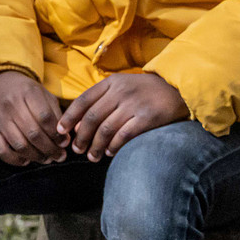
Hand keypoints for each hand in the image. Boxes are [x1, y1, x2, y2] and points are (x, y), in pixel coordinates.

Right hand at [0, 70, 68, 165]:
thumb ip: (56, 114)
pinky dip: (15, 160)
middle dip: (50, 148)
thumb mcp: (44, 95)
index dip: (57, 133)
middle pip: (33, 133)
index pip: (45, 117)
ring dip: (36, 156)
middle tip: (60, 157)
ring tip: (48, 160)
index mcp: (29, 93)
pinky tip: (27, 161)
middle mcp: (12, 106)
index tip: (66, 143)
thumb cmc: (28, 93)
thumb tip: (65, 140)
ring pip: (19, 144)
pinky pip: (1, 151)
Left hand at [58, 72, 188, 160]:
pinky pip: (123, 136)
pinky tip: (110, 152)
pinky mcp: (147, 117)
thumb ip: (101, 101)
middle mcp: (122, 91)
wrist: (178, 89)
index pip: (83, 100)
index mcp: (112, 82)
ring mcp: (135, 104)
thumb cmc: (145, 91)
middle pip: (92, 118)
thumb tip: (79, 126)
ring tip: (92, 157)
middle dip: (81, 138)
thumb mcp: (123, 87)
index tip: (61, 132)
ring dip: (95, 147)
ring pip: (105, 130)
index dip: (69, 118)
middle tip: (77, 150)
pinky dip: (113, 147)